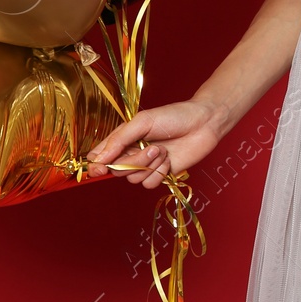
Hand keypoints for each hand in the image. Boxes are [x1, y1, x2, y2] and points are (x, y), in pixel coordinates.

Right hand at [84, 98, 223, 190]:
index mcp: (122, 138)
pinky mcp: (160, 174)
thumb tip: (97, 160)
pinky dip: (159, 173)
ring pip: (133, 179)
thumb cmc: (173, 116)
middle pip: (116, 171)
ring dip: (149, 165)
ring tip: (163, 150)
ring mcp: (145, 165)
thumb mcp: (142, 122)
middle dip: (134, 162)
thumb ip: (119, 140)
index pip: (100, 156)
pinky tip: (169, 160)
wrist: (203, 123)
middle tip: (152, 147)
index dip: (97, 165)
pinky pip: (149, 184)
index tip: (99, 168)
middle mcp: (131, 153)